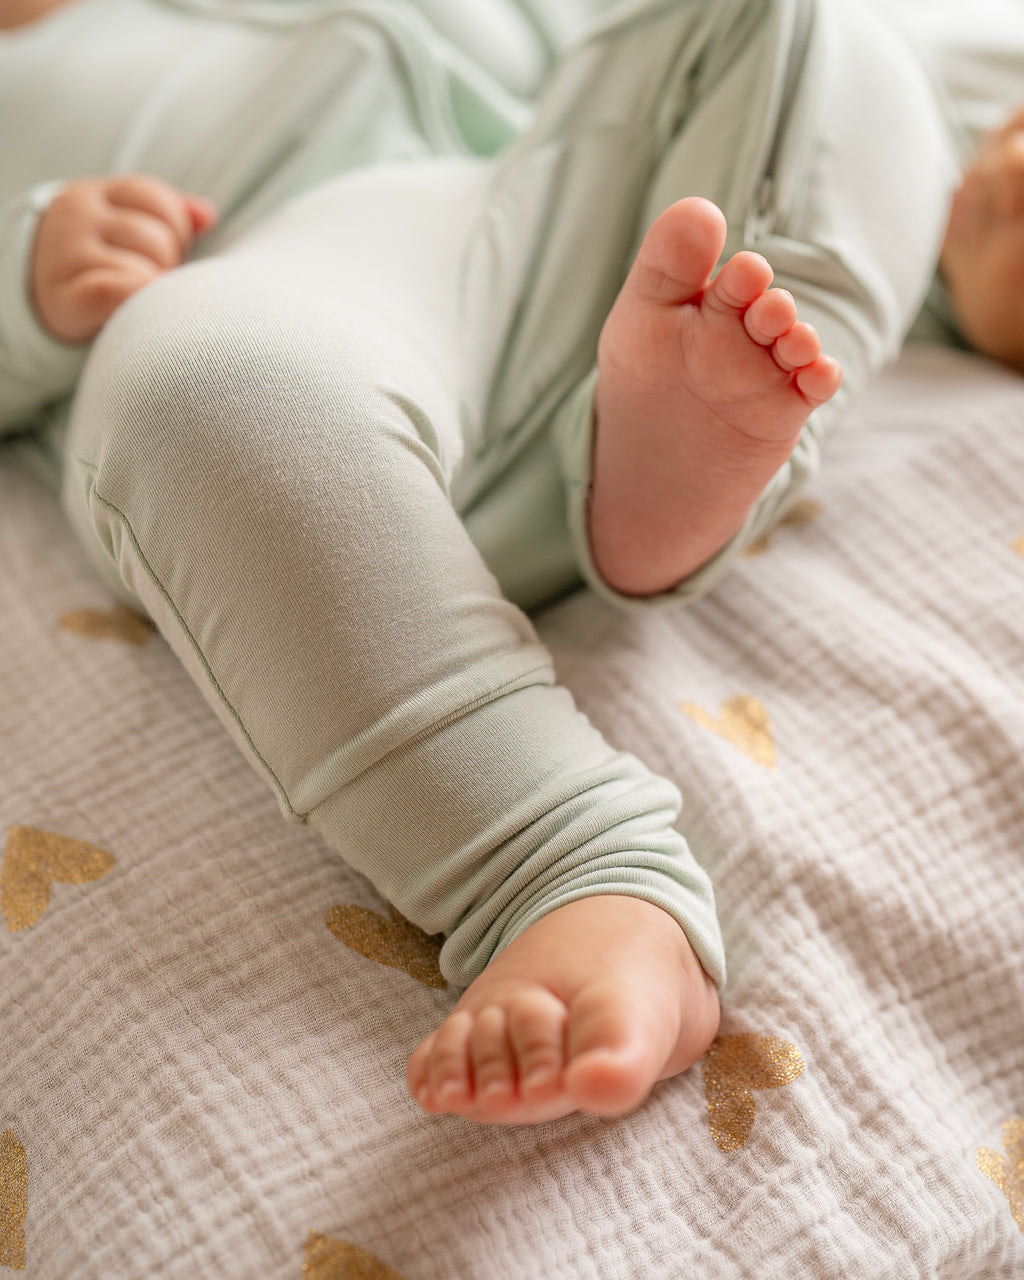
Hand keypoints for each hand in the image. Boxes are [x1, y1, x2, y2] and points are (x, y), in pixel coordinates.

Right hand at [30, 174, 217, 342]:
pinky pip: (110, 292)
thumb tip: (207, 216)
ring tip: (140, 292)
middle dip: (167, 263)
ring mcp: (68, 254)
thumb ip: (170, 215)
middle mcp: (78, 216)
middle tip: (152, 276)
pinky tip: (135, 308)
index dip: (176, 227)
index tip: (167, 248)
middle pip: (157, 239)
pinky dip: (131, 299)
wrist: (39, 288)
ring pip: (143, 271)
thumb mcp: (127, 222)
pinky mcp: (65, 295)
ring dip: (153, 288)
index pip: (157, 199)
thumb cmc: (100, 255)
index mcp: (98, 194)